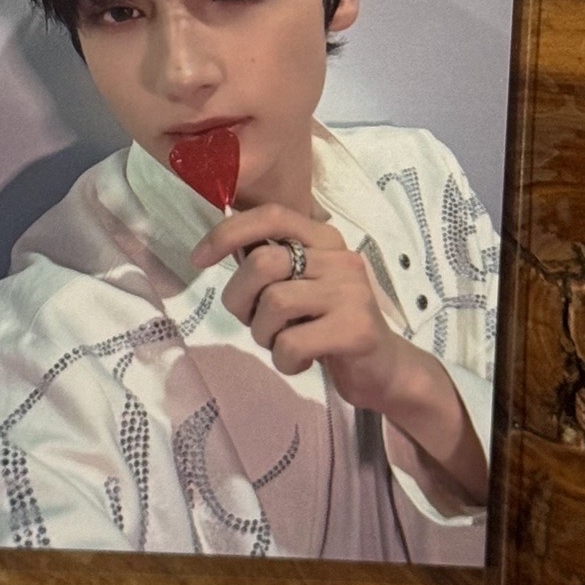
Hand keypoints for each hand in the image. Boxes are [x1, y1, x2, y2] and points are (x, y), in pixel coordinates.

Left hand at [193, 201, 486, 501]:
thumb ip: (271, 263)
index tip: (199, 258)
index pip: (271, 215)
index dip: (228, 232)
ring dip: (263, 334)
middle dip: (240, 299)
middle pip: (262, 263)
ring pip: (273, 303)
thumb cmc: (330, 324)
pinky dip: (283, 359)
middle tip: (253, 322)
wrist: (385, 370)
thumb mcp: (301, 285)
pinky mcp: (356, 330)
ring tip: (282, 343)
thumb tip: (223, 243)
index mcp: (325, 238)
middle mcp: (341, 257)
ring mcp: (351, 292)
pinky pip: (292, 343)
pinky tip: (300, 361)